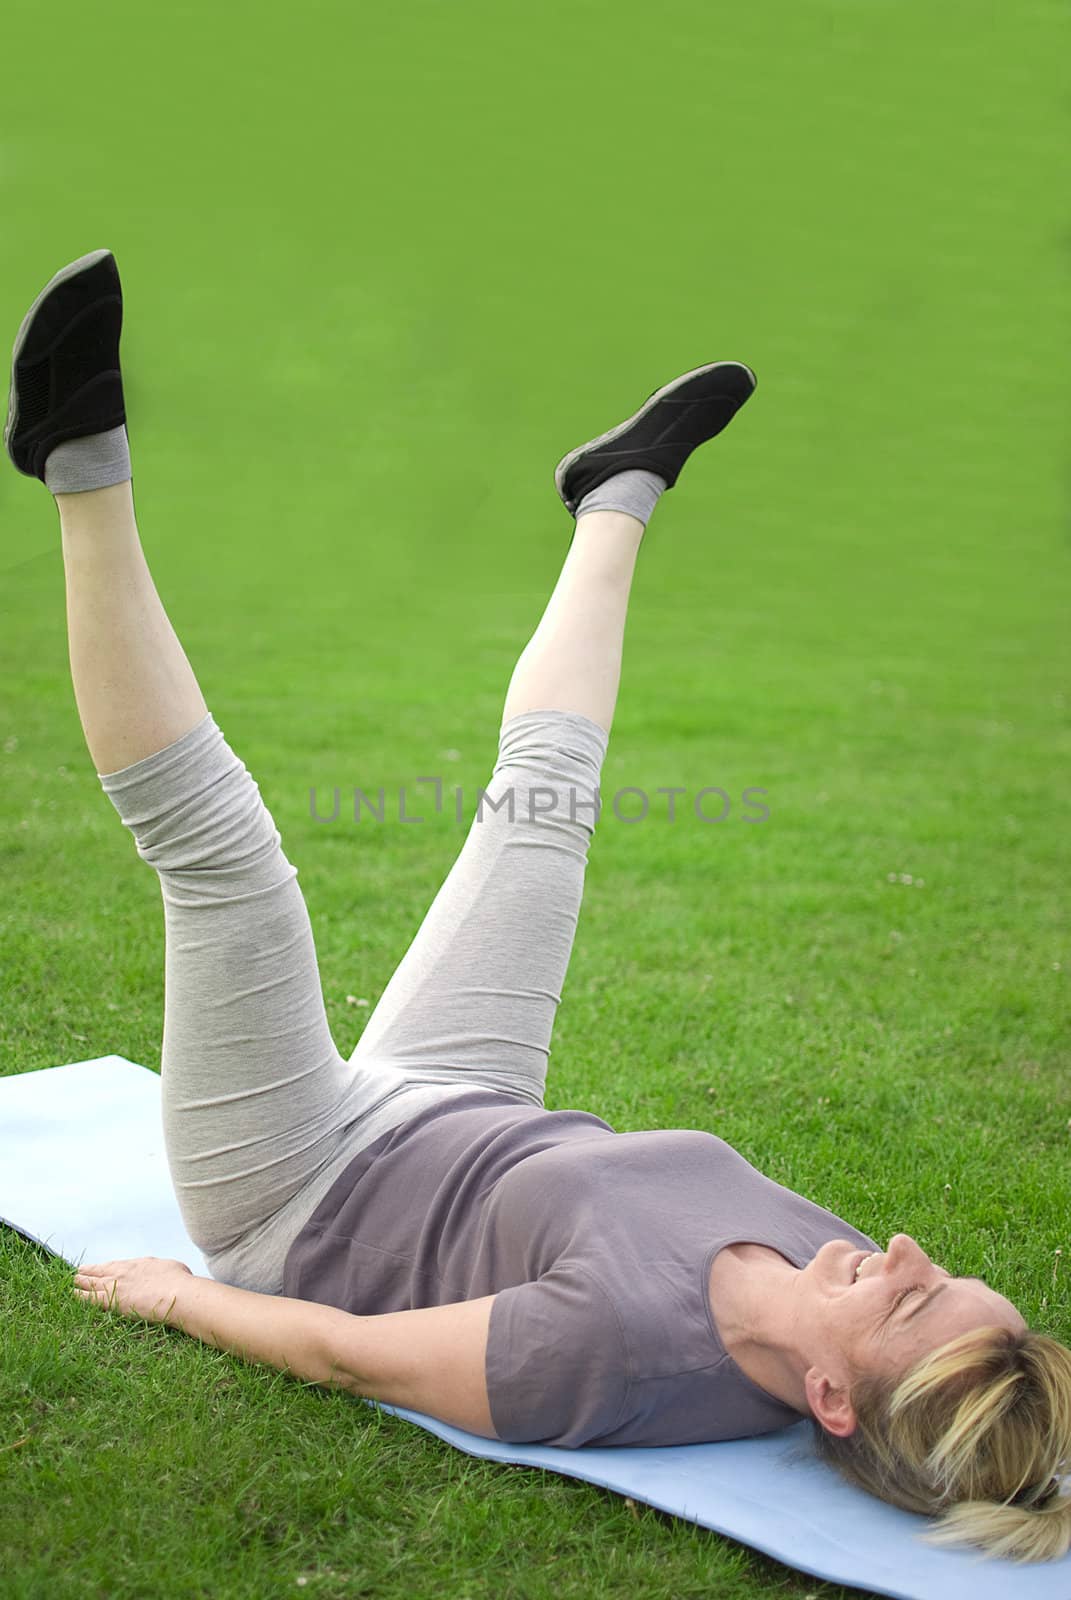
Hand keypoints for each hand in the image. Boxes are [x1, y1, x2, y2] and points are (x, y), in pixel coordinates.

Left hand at [72, 1257, 194, 1323]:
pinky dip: (79, 1295)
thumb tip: (166, 1271)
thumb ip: (162, 1270)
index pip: (116, 1265)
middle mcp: (123, 1272)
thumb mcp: (172, 1268)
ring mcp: (115, 1285)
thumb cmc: (179, 1282)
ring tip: (74, 1280)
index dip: (106, 1267)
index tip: (100, 1268)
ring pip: (91, 1282)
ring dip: (81, 1281)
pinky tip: (72, 1294)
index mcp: (137, 1264)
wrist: (175, 1293)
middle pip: (100, 1271)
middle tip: (80, 1271)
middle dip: (89, 1271)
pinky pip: (89, 1298)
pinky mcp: (111, 1301)